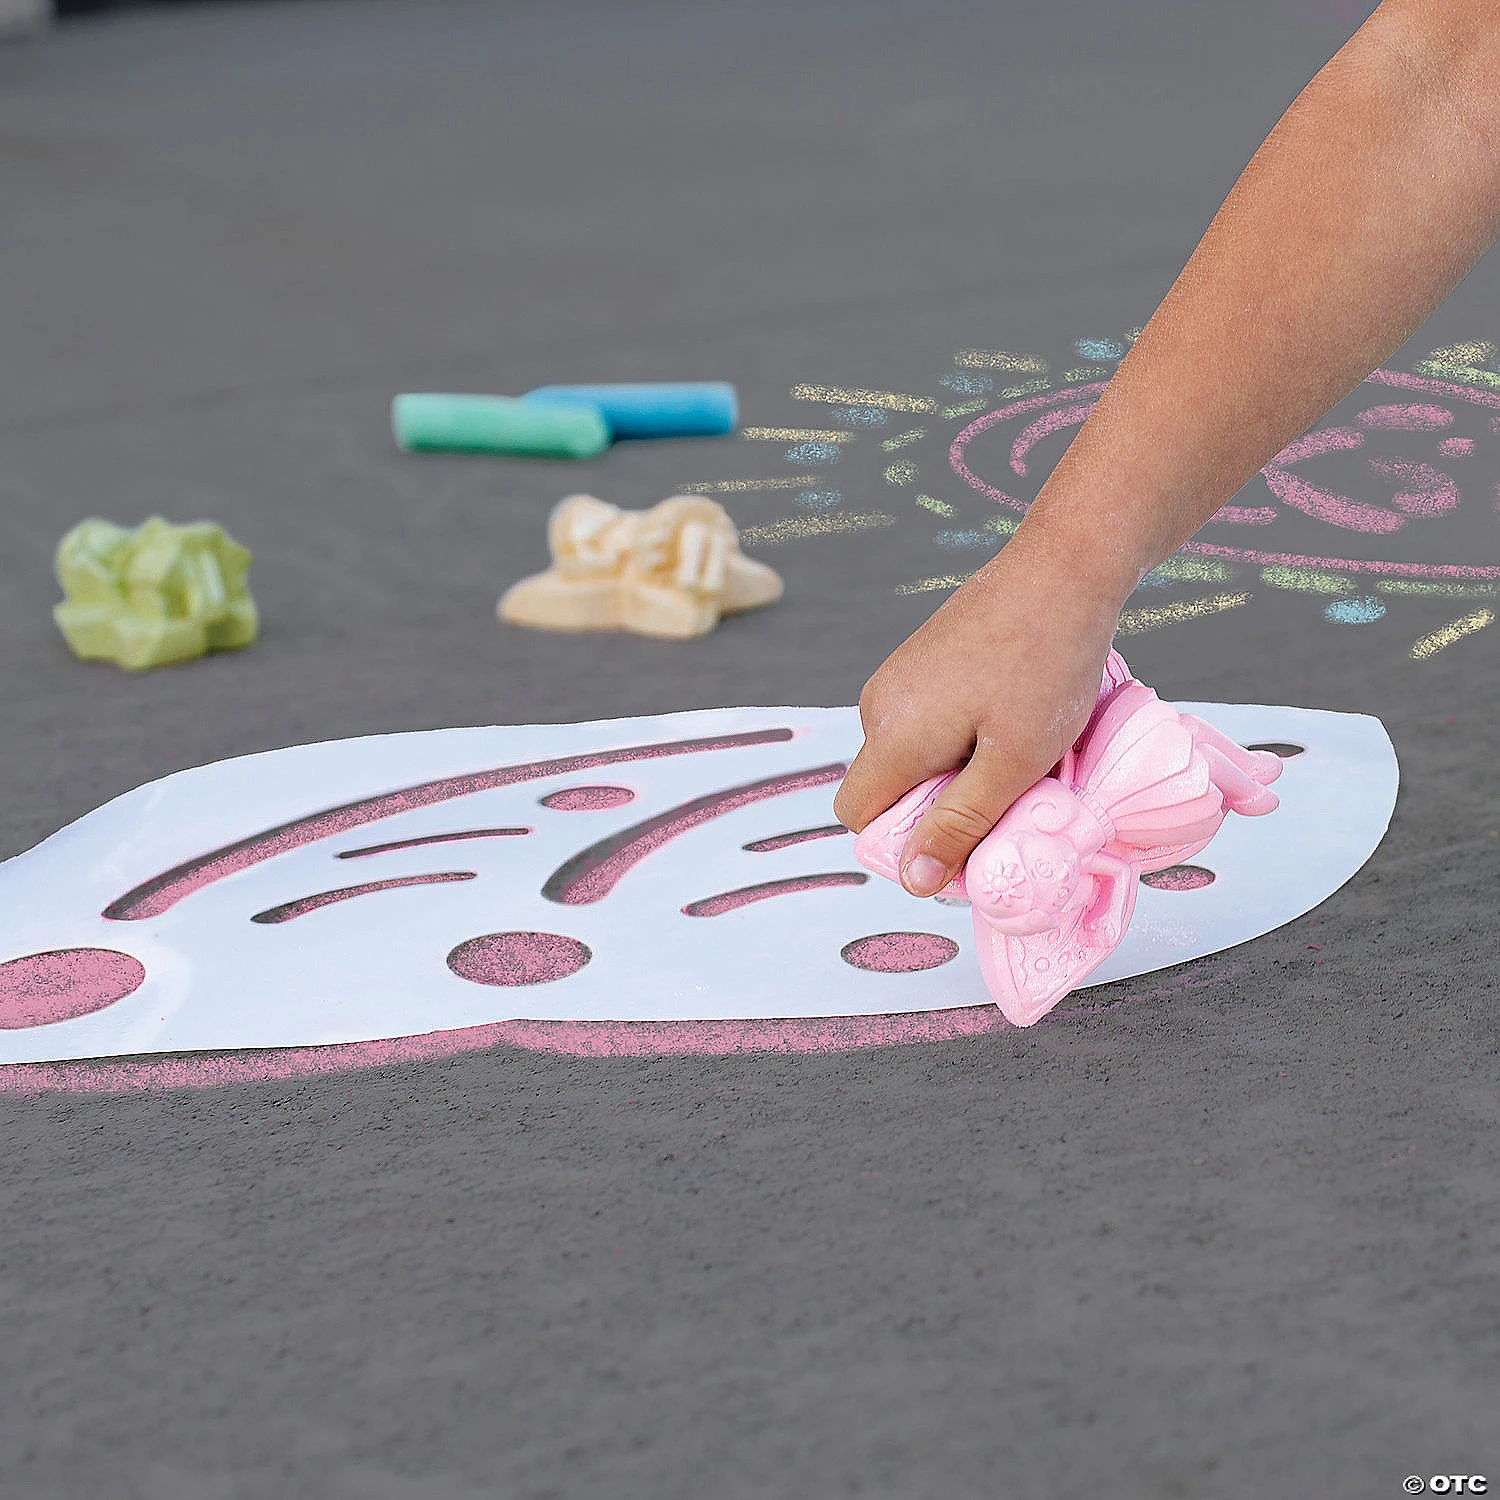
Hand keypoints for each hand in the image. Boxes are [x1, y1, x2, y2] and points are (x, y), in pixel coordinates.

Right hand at [834, 533, 1120, 896]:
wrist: (1062, 570)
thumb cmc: (1046, 666)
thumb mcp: (1014, 761)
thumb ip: (960, 823)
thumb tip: (915, 881)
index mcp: (891, 734)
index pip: (858, 816)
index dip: (902, 843)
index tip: (964, 839)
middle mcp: (878, 704)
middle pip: (883, 786)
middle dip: (934, 807)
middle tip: (1005, 798)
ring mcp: (896, 677)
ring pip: (906, 754)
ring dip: (951, 771)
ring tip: (1015, 752)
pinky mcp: (920, 660)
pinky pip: (921, 722)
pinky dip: (956, 737)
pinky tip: (1008, 718)